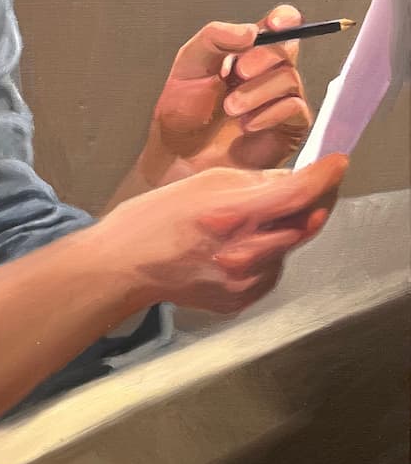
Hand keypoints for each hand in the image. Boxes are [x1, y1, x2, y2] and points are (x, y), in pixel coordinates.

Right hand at [100, 154, 346, 314]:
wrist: (125, 265)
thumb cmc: (154, 217)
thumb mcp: (202, 182)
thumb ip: (252, 183)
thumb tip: (291, 180)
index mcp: (232, 215)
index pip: (297, 195)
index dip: (325, 177)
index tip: (338, 163)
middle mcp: (245, 253)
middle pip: (304, 224)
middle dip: (310, 202)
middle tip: (306, 186)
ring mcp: (245, 282)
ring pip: (288, 248)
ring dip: (283, 230)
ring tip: (248, 221)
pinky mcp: (241, 300)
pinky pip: (271, 271)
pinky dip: (266, 255)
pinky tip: (236, 247)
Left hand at [141, 5, 312, 185]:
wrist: (179, 156)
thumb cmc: (183, 113)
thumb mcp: (189, 64)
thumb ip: (214, 38)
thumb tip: (249, 30)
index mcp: (246, 51)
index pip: (279, 24)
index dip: (284, 18)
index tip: (275, 23)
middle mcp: (267, 72)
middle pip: (287, 49)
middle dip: (262, 58)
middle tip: (238, 72)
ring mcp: (281, 99)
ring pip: (290, 79)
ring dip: (257, 92)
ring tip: (230, 107)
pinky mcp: (289, 128)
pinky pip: (296, 110)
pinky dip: (270, 114)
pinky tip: (248, 124)